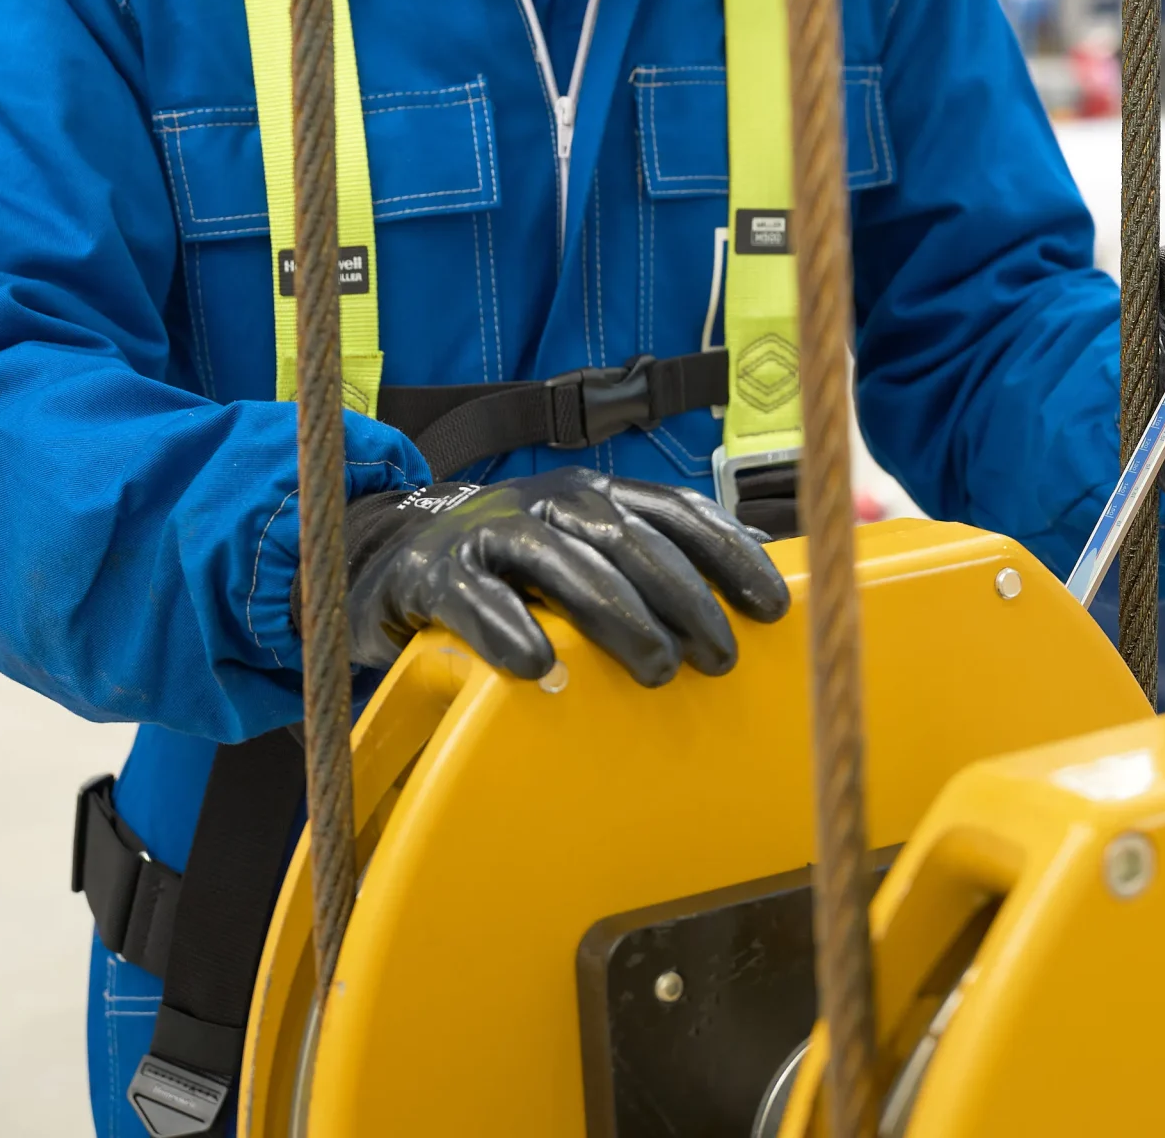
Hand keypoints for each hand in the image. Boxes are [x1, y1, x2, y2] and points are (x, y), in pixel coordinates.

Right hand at [324, 468, 790, 686]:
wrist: (391, 558)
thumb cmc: (511, 565)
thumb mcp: (585, 549)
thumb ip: (658, 553)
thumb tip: (763, 563)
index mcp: (594, 495)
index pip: (674, 511)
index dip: (727, 553)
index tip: (773, 607)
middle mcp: (547, 501)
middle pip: (626, 539)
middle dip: (682, 596)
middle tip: (719, 657)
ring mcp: (490, 532)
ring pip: (561, 562)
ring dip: (616, 614)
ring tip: (656, 669)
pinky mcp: (434, 572)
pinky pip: (475, 598)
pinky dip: (508, 629)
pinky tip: (540, 668)